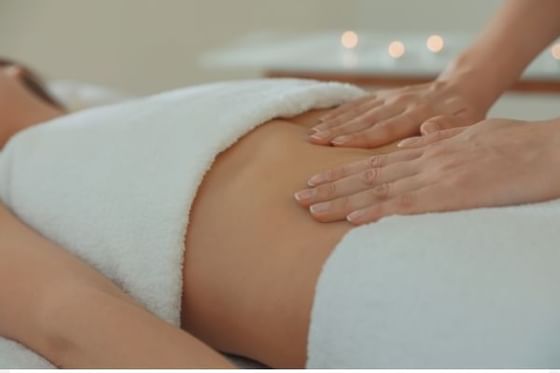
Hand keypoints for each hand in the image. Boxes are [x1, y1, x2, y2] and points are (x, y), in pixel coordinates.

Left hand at [295, 118, 559, 223]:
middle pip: (367, 176)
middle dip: (330, 187)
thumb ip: (438, 139)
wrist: (545, 150)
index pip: (375, 163)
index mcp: (427, 150)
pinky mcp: (449, 195)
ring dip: (341, 200)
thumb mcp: (469, 136)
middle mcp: (422, 162)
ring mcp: (434, 178)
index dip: (343, 173)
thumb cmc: (514, 145)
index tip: (317, 181)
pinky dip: (376, 211)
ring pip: (377, 190)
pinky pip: (406, 205)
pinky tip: (351, 220)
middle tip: (298, 197)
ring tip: (311, 209)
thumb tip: (412, 141)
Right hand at [308, 80, 486, 147]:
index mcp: (418, 114)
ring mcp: (390, 98)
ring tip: (312, 134)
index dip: (358, 137)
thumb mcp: (467, 123)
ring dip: (333, 122)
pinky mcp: (385, 96)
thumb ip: (447, 128)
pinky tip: (322, 121)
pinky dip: (340, 112)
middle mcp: (400, 103)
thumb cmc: (464, 113)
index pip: (383, 128)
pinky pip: (359, 104)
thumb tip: (427, 129)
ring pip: (357, 111)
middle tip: (313, 141)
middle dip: (336, 131)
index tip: (335, 143)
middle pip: (363, 120)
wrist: (462, 87)